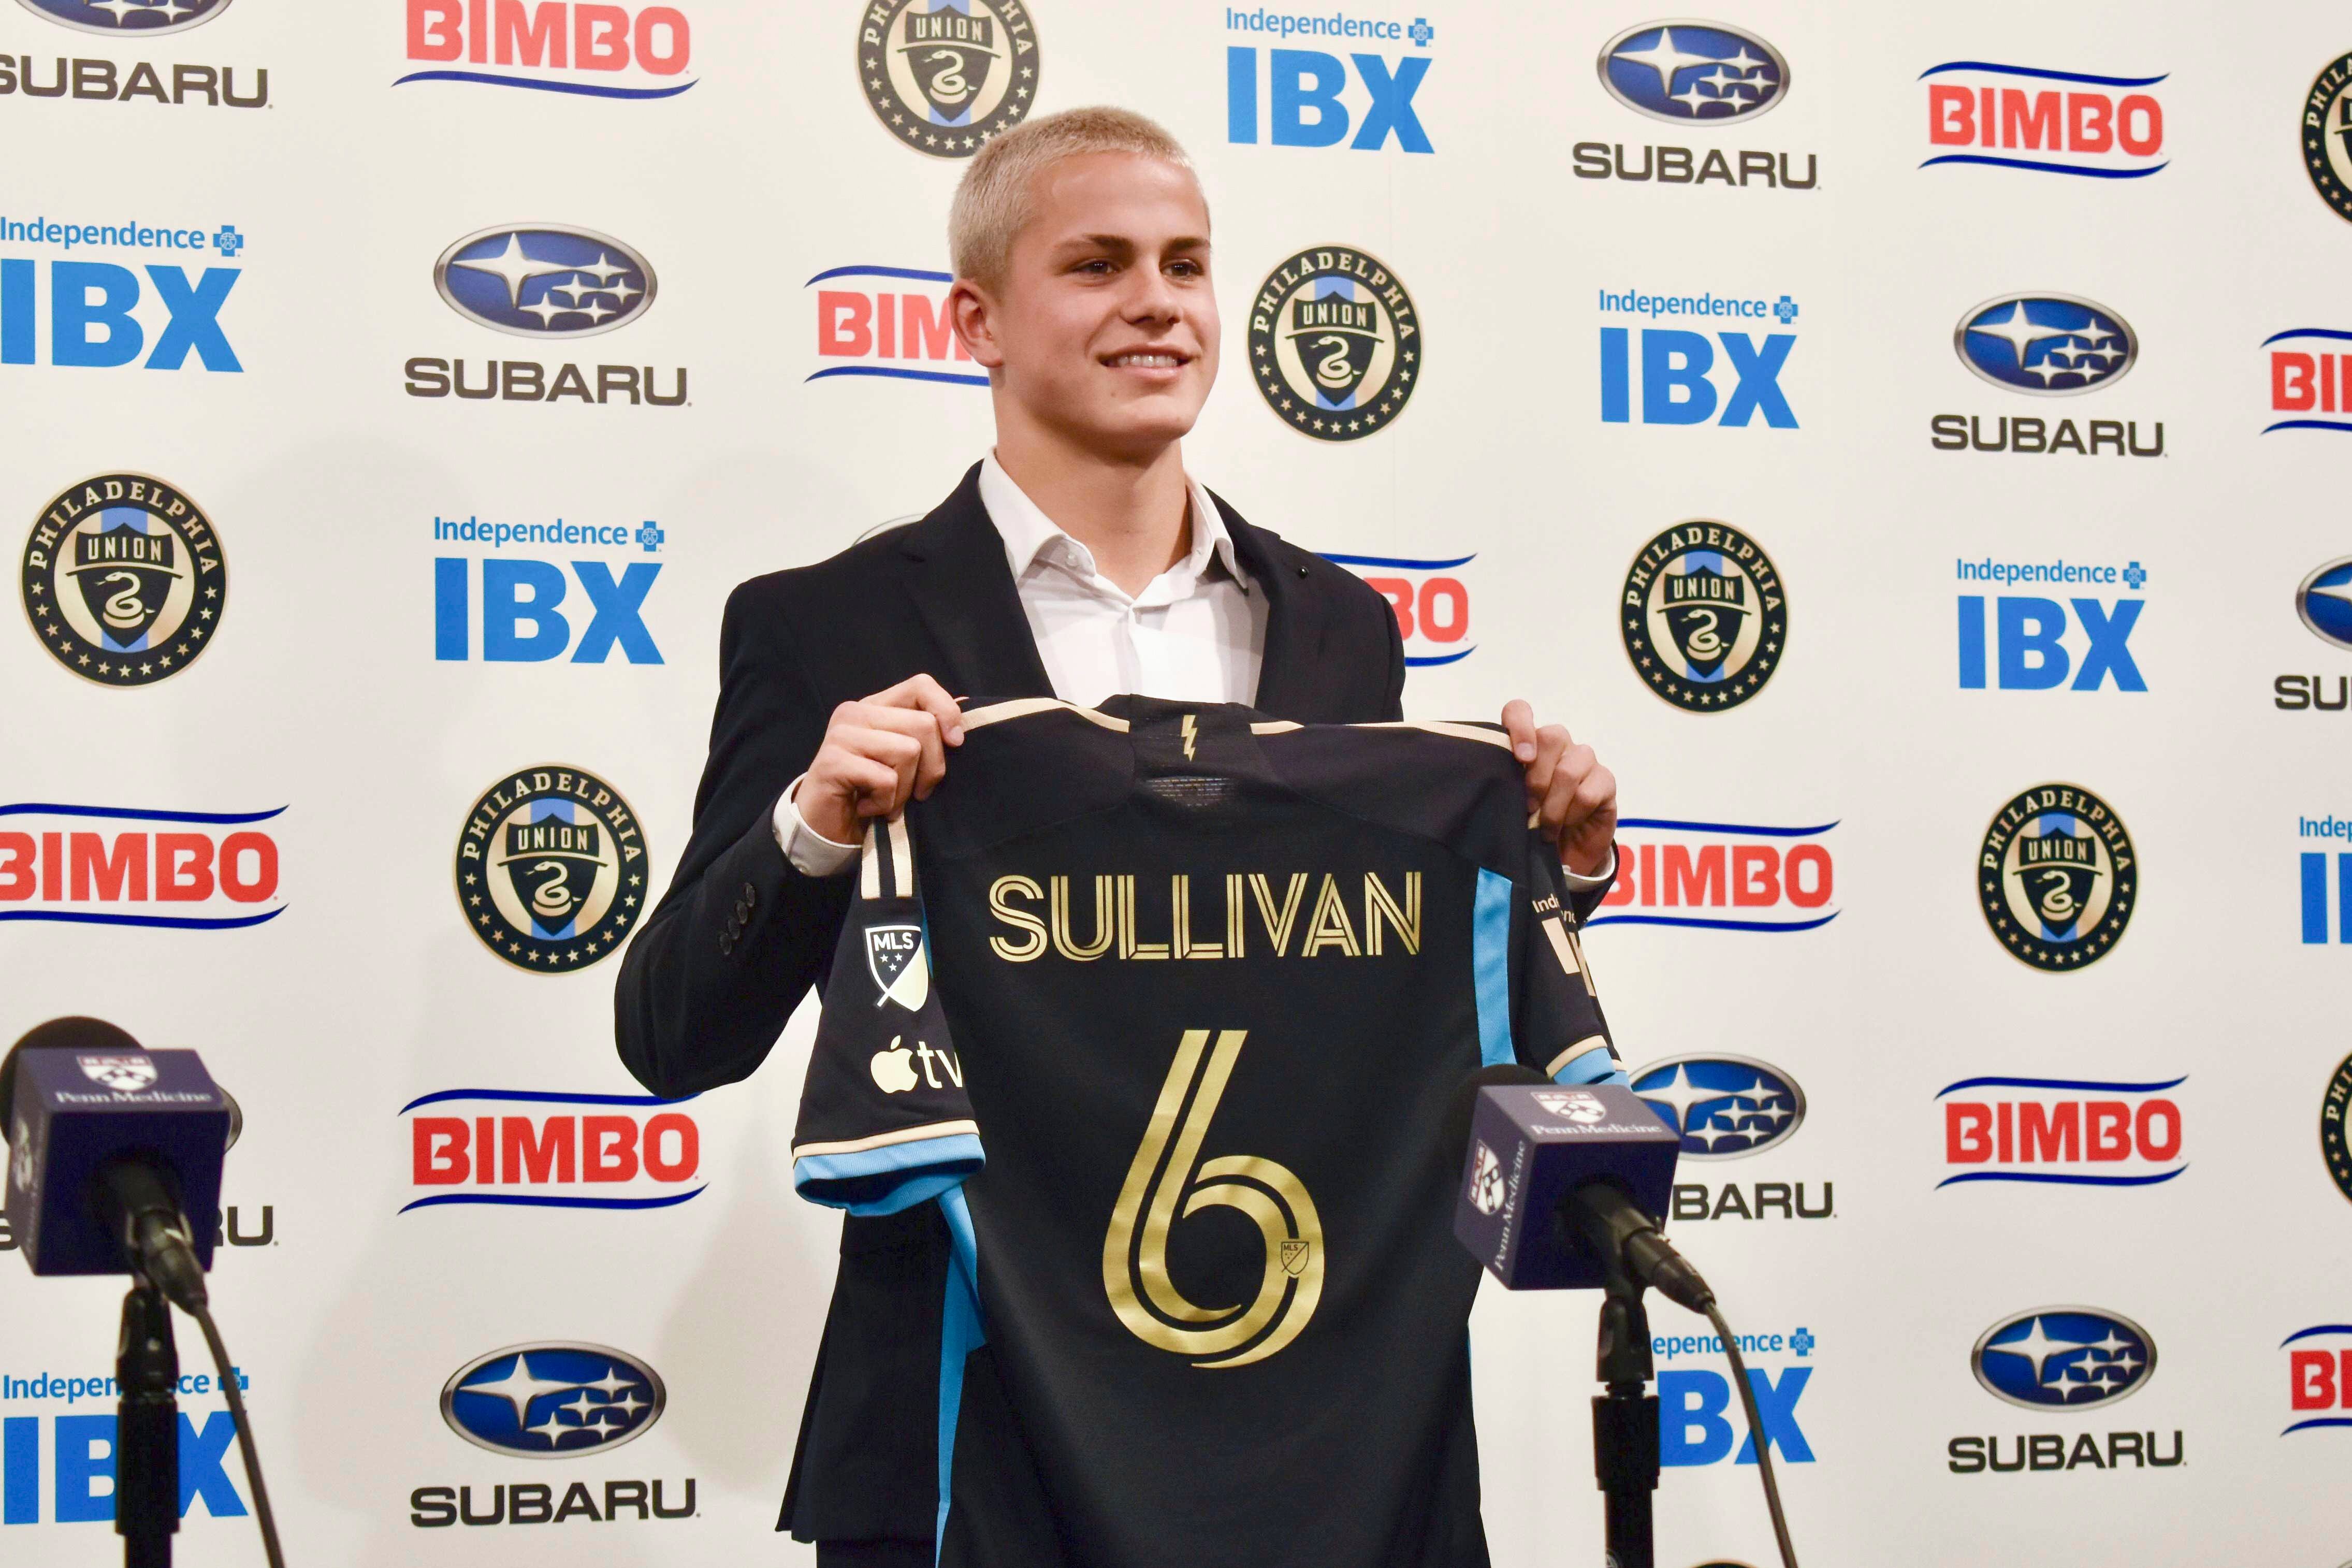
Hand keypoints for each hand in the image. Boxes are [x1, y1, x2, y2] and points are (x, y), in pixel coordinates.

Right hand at [797, 675, 964, 844]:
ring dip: (905, 790)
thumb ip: (929, 731)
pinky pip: (886, 779)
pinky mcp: (832, 760)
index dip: (947, 711)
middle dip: (931, 768)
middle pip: (923, 724)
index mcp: (877, 706)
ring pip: (908, 751)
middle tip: (915, 792)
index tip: (955, 744)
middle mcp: (856, 712)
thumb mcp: (905, 760)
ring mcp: (841, 734)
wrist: (827, 827)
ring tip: (886, 800)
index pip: (921, 686)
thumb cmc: (872, 792)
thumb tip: (966, 701)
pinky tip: (868, 808)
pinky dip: (886, 803)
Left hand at [1501, 700, 1615, 878]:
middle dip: (1536, 779)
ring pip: (1569, 771)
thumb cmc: (1532, 823)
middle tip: (1528, 808)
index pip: (1519, 711)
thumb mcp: (1511, 804)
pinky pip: (1587, 794)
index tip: (1520, 759)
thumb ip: (1504, 785)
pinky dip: (1572, 815)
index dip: (1519, 726)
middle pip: (1551, 736)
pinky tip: (1566, 825)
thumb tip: (1496, 784)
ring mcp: (1584, 759)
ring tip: (1545, 828)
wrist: (1565, 851)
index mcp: (1528, 742)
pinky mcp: (1605, 780)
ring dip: (1553, 806)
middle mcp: (1558, 744)